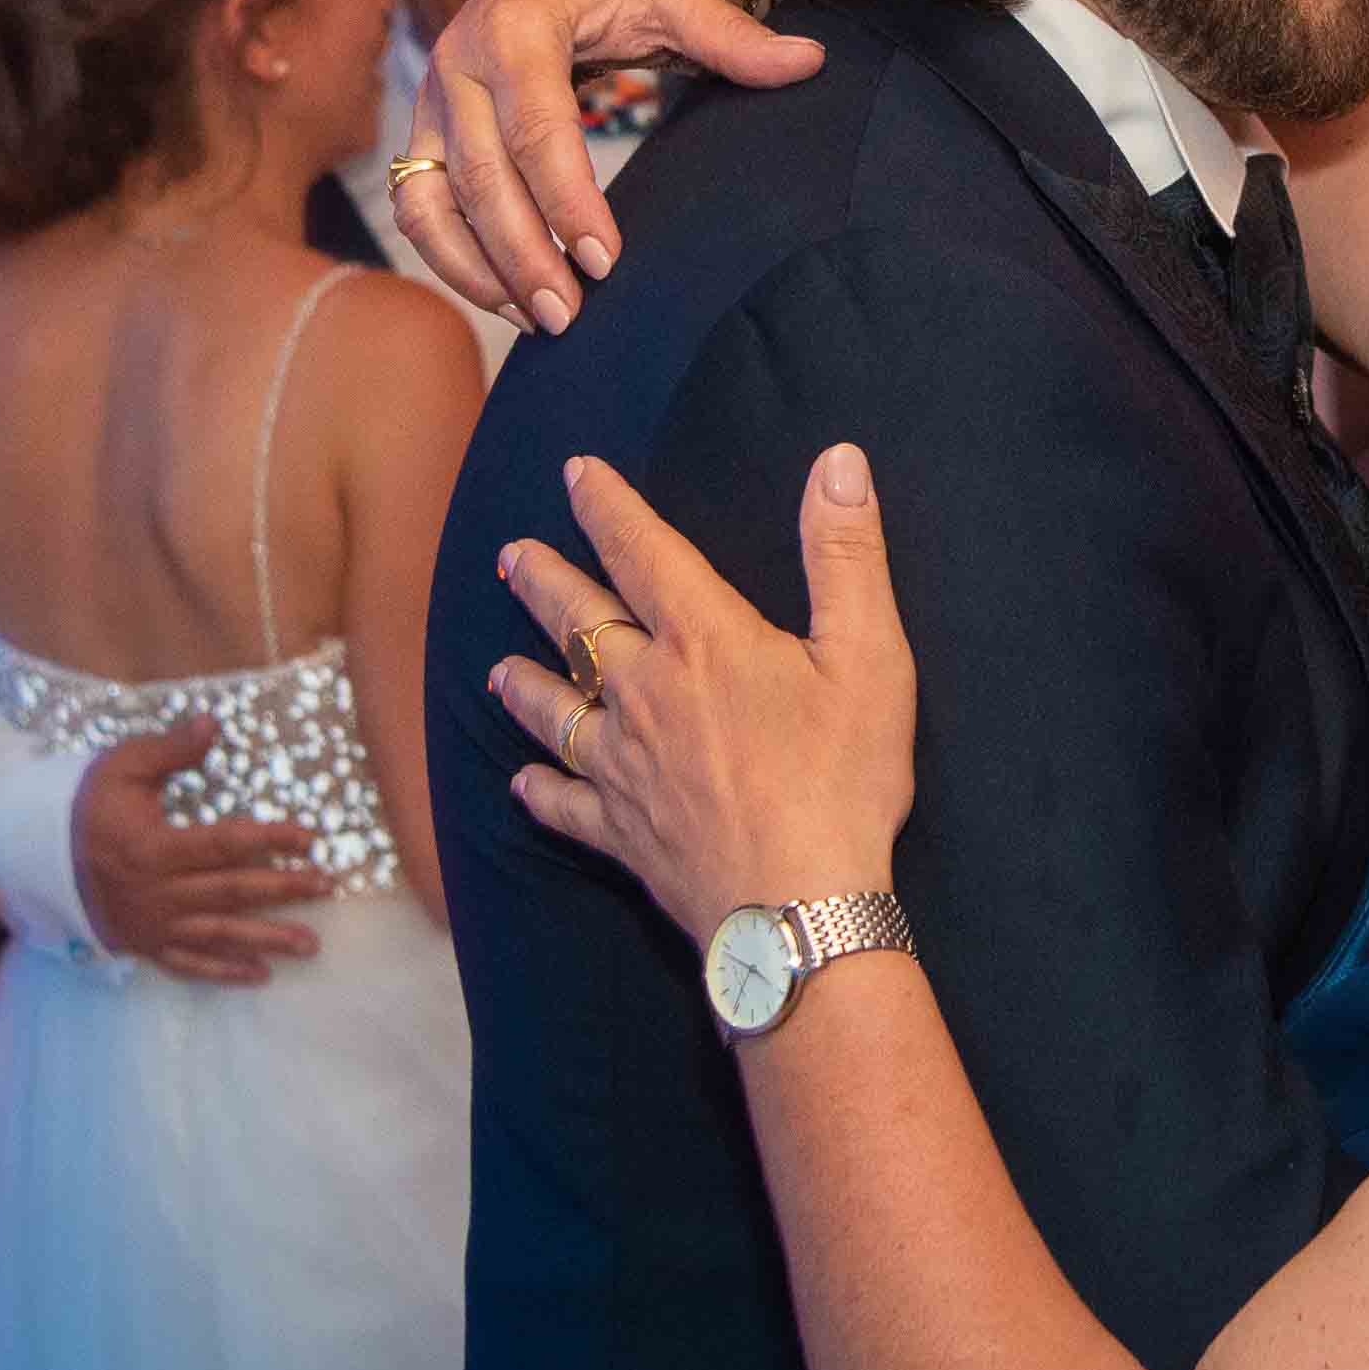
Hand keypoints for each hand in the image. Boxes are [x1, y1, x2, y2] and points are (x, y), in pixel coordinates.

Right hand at [69, 714, 328, 982]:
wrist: (36, 857)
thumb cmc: (87, 806)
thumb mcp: (121, 767)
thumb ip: (169, 750)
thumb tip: (213, 724)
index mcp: (153, 848)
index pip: (224, 844)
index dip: (270, 840)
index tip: (309, 836)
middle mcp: (157, 892)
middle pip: (231, 891)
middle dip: (283, 890)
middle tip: (326, 886)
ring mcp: (153, 925)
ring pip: (218, 933)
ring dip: (267, 940)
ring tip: (310, 944)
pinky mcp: (146, 945)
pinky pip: (190, 964)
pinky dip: (224, 971)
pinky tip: (260, 975)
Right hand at [404, 0, 818, 334]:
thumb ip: (734, 37)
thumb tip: (809, 63)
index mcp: (518, 26)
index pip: (536, 128)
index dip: (567, 199)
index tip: (607, 260)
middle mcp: (457, 62)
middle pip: (481, 176)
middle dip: (522, 254)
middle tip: (569, 316)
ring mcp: (431, 100)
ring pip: (432, 200)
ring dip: (478, 268)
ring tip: (538, 322)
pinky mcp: (423, 130)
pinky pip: (418, 206)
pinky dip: (452, 259)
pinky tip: (506, 299)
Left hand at [491, 444, 918, 942]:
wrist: (797, 907)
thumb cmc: (841, 780)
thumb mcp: (869, 656)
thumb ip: (845, 555)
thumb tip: (837, 462)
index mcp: (703, 641)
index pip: (642, 551)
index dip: (607, 506)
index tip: (576, 474)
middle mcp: (645, 694)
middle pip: (578, 623)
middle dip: (543, 582)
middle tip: (509, 557)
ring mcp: (624, 767)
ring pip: (556, 710)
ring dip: (526, 683)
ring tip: (499, 668)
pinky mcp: (621, 832)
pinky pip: (564, 805)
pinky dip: (540, 792)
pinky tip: (522, 784)